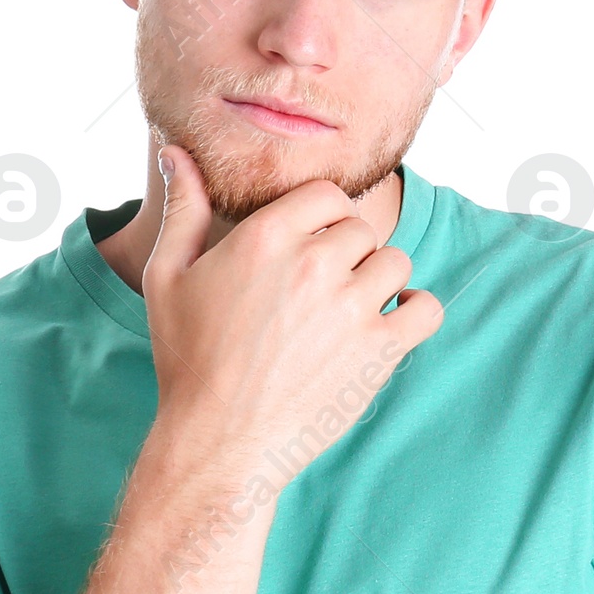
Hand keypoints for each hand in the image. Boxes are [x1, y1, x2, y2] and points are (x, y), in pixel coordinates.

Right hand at [143, 144, 442, 484]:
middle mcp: (313, 263)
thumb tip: (177, 152)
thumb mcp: (167, 277)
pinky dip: (415, 313)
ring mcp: (351, 307)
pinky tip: (390, 324)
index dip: (321, 219)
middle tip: (318, 293)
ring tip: (347, 311)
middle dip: (345, 254)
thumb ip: (184, 209)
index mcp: (266, 236)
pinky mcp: (378, 352)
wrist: (217, 441)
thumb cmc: (187, 359)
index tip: (307, 249)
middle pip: (361, 229)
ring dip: (377, 282)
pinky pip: (426, 309)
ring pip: (395, 264)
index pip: (327, 195)